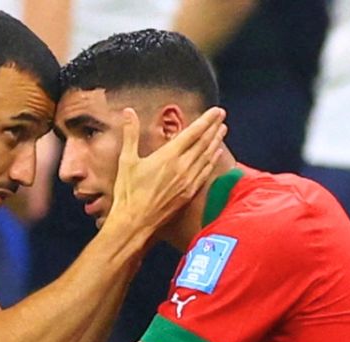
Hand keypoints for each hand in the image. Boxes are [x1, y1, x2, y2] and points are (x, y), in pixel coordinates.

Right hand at [103, 106, 226, 233]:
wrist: (135, 222)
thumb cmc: (128, 193)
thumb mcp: (126, 160)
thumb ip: (130, 134)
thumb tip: (128, 112)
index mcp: (168, 156)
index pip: (192, 133)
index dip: (206, 120)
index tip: (216, 110)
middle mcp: (182, 167)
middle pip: (203, 143)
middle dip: (214, 127)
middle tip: (222, 116)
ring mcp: (188, 181)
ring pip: (207, 156)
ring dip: (216, 141)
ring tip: (223, 130)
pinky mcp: (189, 193)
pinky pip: (205, 172)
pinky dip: (212, 160)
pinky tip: (217, 154)